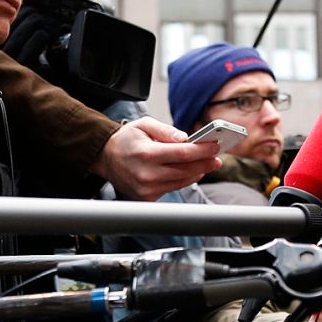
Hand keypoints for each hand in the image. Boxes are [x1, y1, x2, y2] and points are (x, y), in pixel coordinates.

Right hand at [90, 116, 221, 200]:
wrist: (105, 157)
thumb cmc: (126, 140)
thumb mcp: (143, 125)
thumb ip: (165, 130)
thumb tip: (185, 138)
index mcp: (147, 154)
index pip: (182, 154)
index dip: (202, 150)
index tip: (215, 146)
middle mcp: (147, 174)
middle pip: (186, 170)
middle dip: (205, 163)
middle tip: (217, 157)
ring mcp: (146, 188)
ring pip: (182, 182)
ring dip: (197, 172)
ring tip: (207, 164)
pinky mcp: (147, 197)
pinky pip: (172, 189)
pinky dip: (183, 180)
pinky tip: (190, 172)